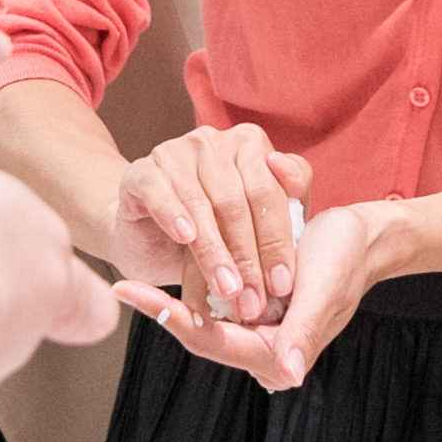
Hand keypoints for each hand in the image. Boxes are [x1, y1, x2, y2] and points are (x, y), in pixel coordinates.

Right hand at [106, 123, 311, 327]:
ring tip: (226, 288)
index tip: (283, 284)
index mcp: (249, 145)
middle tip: (254, 298)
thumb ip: (288, 207)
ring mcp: (175, 153)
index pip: (270, 193)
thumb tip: (300, 197)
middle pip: (237, 200)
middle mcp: (213, 142)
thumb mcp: (256, 225)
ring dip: (215, 251)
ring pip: (202, 203)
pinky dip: (174, 215)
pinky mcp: (142, 172)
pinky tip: (186, 238)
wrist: (148, 237)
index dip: (278, 241)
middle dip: (248, 255)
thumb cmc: (214, 230)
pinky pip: (160, 192)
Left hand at [113, 195, 394, 392]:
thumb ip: (303, 332)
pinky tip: (169, 260)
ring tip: (131, 280)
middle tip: (122, 285)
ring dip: (173, 296)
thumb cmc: (346, 260)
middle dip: (162, 311)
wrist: (365, 237)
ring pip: (202, 314)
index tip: (130, 292)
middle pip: (199, 334)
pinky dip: (197, 276)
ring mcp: (259, 328)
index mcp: (277, 355)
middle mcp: (263, 348)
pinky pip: (216, 295)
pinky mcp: (256, 305)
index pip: (211, 342)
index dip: (168, 319)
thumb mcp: (324, 290)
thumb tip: (288, 375)